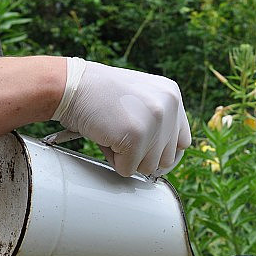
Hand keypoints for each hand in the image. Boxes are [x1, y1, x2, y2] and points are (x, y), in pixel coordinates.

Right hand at [51, 58, 191, 176]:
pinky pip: (129, 169)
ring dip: (128, 158)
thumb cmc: (100, 96)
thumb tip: (168, 158)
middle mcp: (169, 105)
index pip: (183, 141)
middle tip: (122, 135)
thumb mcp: (141, 98)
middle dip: (144, 155)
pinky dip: (114, 161)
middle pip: (168, 159)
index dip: (163, 150)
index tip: (147, 150)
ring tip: (114, 133)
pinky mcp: (136, 137)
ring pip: (149, 167)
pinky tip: (106, 137)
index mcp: (172, 95)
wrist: (71, 85)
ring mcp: (155, 121)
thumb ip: (160, 121)